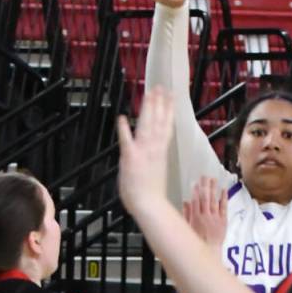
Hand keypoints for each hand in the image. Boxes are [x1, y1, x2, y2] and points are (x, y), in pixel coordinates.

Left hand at [117, 87, 174, 215]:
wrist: (148, 205)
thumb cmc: (151, 194)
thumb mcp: (156, 172)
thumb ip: (155, 158)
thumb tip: (155, 152)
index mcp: (160, 151)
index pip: (165, 126)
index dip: (167, 110)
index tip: (170, 97)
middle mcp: (153, 148)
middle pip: (158, 121)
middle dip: (159, 103)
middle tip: (161, 87)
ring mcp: (143, 152)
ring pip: (147, 125)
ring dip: (149, 109)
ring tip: (151, 93)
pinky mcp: (130, 158)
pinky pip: (127, 141)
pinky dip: (123, 129)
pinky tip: (121, 118)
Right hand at [183, 177, 227, 248]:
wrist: (209, 251)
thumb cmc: (196, 241)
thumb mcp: (187, 228)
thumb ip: (186, 214)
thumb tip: (185, 202)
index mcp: (196, 217)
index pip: (196, 201)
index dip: (196, 191)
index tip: (195, 183)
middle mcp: (206, 215)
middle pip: (205, 198)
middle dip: (205, 186)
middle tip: (205, 176)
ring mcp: (215, 217)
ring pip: (214, 200)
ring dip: (213, 189)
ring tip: (213, 179)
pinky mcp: (223, 221)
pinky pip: (224, 208)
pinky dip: (224, 198)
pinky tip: (224, 190)